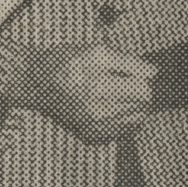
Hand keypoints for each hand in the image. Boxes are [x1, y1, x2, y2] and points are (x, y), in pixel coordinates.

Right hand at [19, 43, 154, 140]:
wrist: (34, 84)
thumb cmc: (64, 63)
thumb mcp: (96, 50)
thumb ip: (128, 61)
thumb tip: (153, 72)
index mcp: (97, 83)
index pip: (143, 89)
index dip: (142, 78)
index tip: (133, 74)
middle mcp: (95, 107)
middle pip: (142, 105)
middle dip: (139, 92)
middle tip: (124, 83)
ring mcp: (92, 126)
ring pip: (136, 119)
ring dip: (134, 107)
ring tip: (117, 95)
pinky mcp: (89, 136)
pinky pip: (123, 132)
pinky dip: (123, 121)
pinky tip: (111, 109)